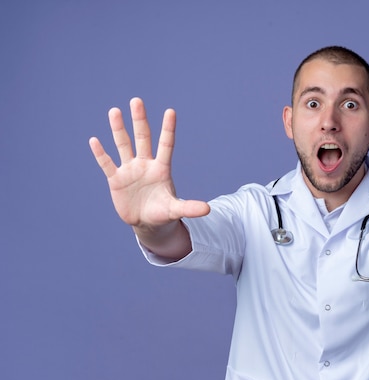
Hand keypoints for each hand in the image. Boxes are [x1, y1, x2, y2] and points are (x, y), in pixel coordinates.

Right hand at [89, 98, 209, 228]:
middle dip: (139, 120)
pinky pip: (107, 164)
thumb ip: (189, 208)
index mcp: (161, 169)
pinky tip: (94, 140)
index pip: (166, 145)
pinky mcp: (116, 180)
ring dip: (118, 129)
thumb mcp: (175, 210)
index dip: (168, 129)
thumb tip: (208, 209)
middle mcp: (145, 164)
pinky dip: (100, 154)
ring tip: (115, 111)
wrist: (146, 222)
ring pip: (123, 145)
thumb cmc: (163, 213)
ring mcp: (130, 170)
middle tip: (137, 100)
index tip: (171, 111)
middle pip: (142, 138)